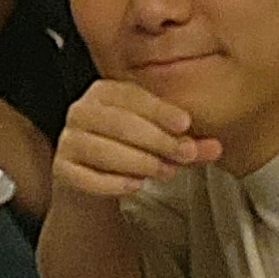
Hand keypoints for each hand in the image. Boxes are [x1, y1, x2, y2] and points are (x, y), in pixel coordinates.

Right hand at [54, 77, 217, 202]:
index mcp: (104, 92)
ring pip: (101, 149)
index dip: (159, 110)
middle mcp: (81, 111)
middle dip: (155, 140)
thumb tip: (216, 147)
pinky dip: (112, 183)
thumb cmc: (128, 151)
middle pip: (118, 122)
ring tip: (165, 171)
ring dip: (138, 161)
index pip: (132, 96)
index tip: (185, 124)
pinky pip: (85, 176)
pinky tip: (135, 185)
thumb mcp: (161, 143)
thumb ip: (188, 143)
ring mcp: (68, 140)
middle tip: (184, 154)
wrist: (91, 180)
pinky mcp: (62, 169)